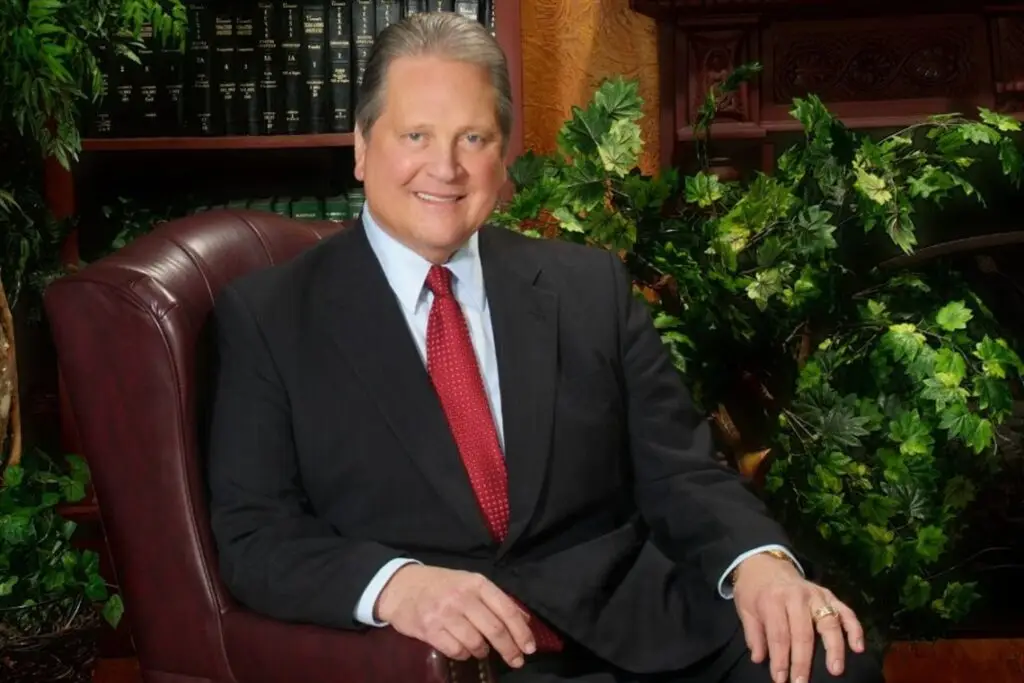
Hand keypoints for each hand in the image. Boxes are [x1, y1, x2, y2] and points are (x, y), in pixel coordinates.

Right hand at [376, 564, 535, 667]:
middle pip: (495, 629)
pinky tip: (463, 650)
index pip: (506, 610)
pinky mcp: (430, 629)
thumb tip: (524, 621)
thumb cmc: (441, 585)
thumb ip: (496, 600)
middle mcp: (463, 597)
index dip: (521, 632)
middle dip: (510, 649)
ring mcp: (445, 613)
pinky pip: (456, 650)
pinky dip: (464, 654)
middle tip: (516, 661)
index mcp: (477, 583)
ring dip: (483, 652)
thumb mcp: (470, 583)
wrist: (401, 586)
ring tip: (483, 651)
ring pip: (476, 643)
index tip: (529, 648)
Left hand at [732, 553, 864, 682]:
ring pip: (829, 622)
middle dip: (803, 661)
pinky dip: (854, 629)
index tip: (780, 679)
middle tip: (802, 682)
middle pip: (803, 633)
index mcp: (773, 600)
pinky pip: (846, 611)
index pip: (779, 635)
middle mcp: (797, 596)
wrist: (764, 563)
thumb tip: (759, 659)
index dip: (780, 660)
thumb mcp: (745, 609)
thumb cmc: (753, 590)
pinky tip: (858, 647)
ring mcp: (816, 595)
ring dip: (834, 648)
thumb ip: (753, 634)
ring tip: (836, 669)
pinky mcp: (829, 594)